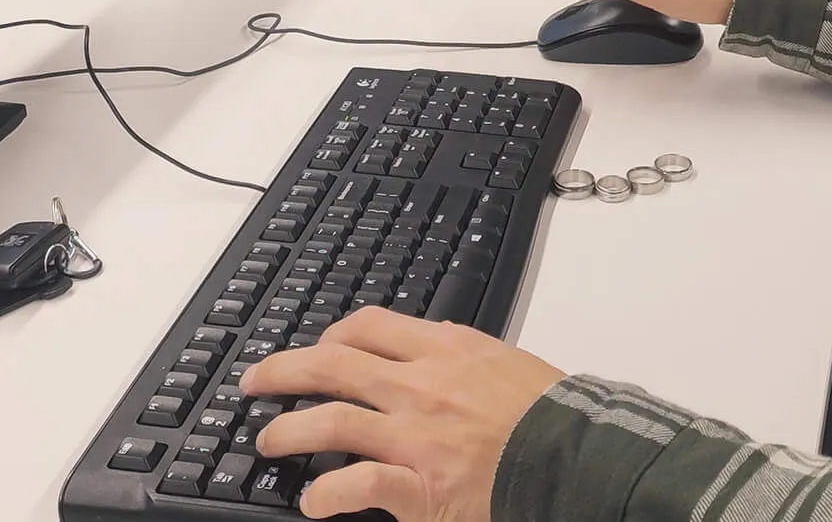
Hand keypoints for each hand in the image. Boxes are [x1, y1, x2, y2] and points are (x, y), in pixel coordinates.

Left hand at [243, 307, 563, 521]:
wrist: (575, 458)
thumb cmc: (548, 414)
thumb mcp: (503, 361)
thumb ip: (460, 352)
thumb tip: (429, 340)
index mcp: (444, 350)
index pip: (369, 326)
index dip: (331, 334)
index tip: (318, 346)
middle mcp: (420, 387)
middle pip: (333, 365)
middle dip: (283, 370)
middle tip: (256, 381)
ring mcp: (414, 438)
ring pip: (331, 422)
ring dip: (289, 431)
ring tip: (268, 441)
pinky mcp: (418, 488)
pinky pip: (355, 487)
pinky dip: (325, 496)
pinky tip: (311, 504)